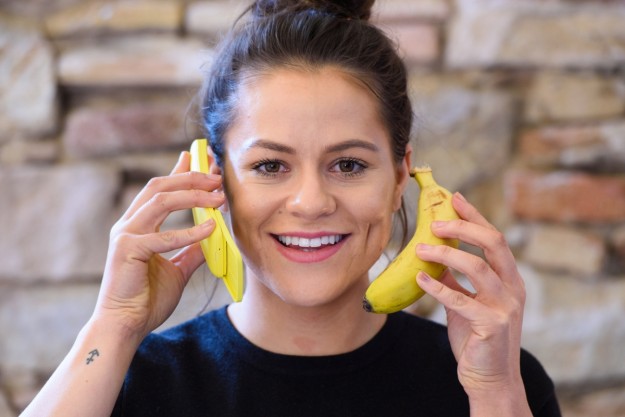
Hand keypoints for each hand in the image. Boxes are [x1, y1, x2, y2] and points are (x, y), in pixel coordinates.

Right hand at [93, 151, 224, 337]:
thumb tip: (215, 235)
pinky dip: (189, 231)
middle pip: (160, 186)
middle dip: (191, 177)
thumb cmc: (147, 298)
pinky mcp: (127, 251)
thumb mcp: (178, 269)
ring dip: (193, 195)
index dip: (181, 171)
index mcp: (138, 225)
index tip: (204, 159)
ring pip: (160, 201)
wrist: (125, 326)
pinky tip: (211, 228)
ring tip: (219, 198)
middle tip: (218, 176)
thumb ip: (193, 250)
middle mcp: (129, 224)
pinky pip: (163, 236)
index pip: (160, 189)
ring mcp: (125, 235)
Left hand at [415, 193, 526, 397]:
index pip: (495, 238)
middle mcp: (513, 289)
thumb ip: (456, 281)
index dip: (475, 216)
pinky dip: (437, 286)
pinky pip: (460, 300)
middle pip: (493, 243)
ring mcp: (505, 307)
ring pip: (477, 268)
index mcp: (509, 280)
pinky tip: (419, 278)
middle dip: (464, 227)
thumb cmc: (478, 339)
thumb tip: (434, 256)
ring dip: (446, 255)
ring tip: (420, 249)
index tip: (455, 198)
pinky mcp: (491, 326)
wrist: (490, 380)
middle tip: (435, 222)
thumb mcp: (468, 304)